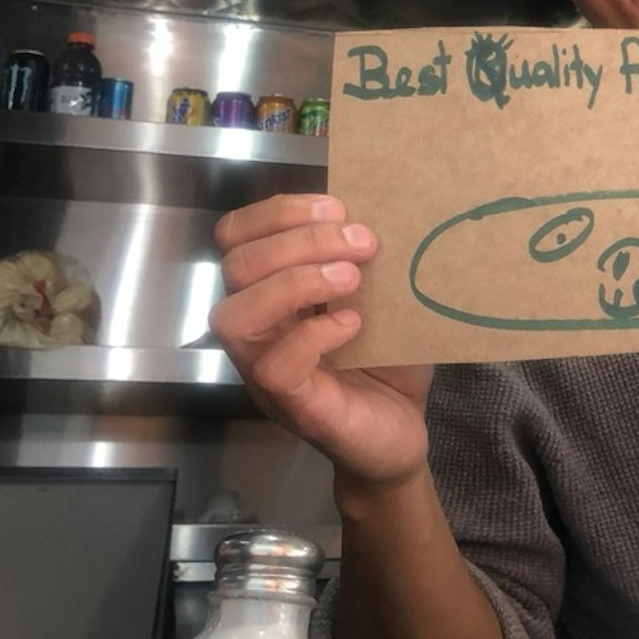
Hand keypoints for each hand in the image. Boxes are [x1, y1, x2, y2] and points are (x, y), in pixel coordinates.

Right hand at [211, 194, 431, 490]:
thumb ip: (369, 257)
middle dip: (300, 241)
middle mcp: (259, 329)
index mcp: (274, 292)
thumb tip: (384, 205)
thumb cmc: (388, 359)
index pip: (238, 236)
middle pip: (236, 266)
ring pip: (236, 316)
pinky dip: (313, 335)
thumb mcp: (382, 296)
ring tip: (353, 278)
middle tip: (363, 242)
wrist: (402, 433)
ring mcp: (266, 370)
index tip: (338, 208)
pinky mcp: (293, 405)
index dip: (278, 212)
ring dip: (296, 282)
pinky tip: (353, 324)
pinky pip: (274, 366)